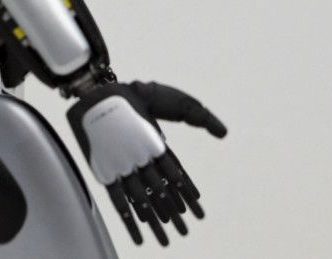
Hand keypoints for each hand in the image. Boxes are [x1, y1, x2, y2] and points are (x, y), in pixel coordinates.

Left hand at [68, 81, 226, 246]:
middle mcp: (145, 160)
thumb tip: (224, 133)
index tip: (198, 214)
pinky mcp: (108, 168)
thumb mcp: (185, 105)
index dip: (187, 196)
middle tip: (183, 235)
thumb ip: (204, 119)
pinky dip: (127, 215)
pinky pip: (119, 197)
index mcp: (161, 149)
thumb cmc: (150, 95)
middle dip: (173, 215)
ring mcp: (126, 165)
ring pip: (143, 199)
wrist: (115, 90)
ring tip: (163, 240)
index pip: (178, 178)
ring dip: (153, 220)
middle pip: (162, 194)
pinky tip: (135, 231)